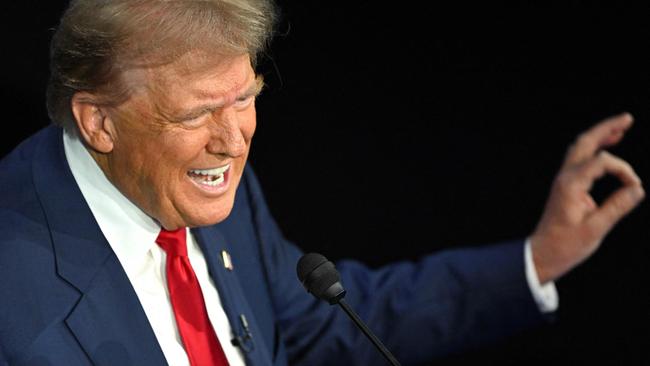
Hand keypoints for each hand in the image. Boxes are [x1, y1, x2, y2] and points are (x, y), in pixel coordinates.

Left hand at [530, 113, 644, 283]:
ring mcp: (564, 179)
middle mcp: (565, 177)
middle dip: (605, 129)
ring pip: (580, 148)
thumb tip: (637, 189)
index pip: (601, 162)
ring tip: (621, 127)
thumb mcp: (595, 229)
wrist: (543, 253)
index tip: (634, 186)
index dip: (623, 169)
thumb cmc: (566, 245)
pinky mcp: (566, 185)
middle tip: (628, 118)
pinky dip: (595, 149)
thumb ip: (617, 208)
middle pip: (584, 142)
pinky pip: (580, 159)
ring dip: (599, 136)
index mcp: (570, 185)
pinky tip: (608, 147)